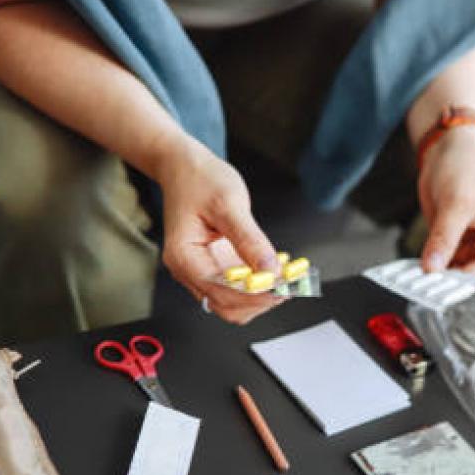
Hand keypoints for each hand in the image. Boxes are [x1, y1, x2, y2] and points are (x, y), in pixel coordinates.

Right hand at [154, 135, 283, 323]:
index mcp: (184, 257)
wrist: (184, 167)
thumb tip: (271, 270)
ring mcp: (200, 272)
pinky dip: (258, 286)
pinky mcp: (214, 268)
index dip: (254, 295)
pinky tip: (277, 271)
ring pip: (233, 303)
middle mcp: (188, 270)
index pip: (221, 292)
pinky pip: (237, 289)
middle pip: (227, 306)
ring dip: (261, 296)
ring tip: (287, 277)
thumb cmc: (199, 180)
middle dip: (260, 300)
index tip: (282, 286)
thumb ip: (250, 240)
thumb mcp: (228, 205)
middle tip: (290, 284)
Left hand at [417, 126, 474, 277]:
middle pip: (470, 274)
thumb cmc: (467, 166)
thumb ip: (444, 237)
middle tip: (423, 288)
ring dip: (434, 277)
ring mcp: (470, 244)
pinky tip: (412, 272)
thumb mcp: (456, 202)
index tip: (442, 288)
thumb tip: (432, 268)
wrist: (449, 147)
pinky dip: (427, 266)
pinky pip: (439, 261)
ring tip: (414, 282)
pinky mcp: (451, 241)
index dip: (466, 280)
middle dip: (448, 281)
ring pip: (452, 271)